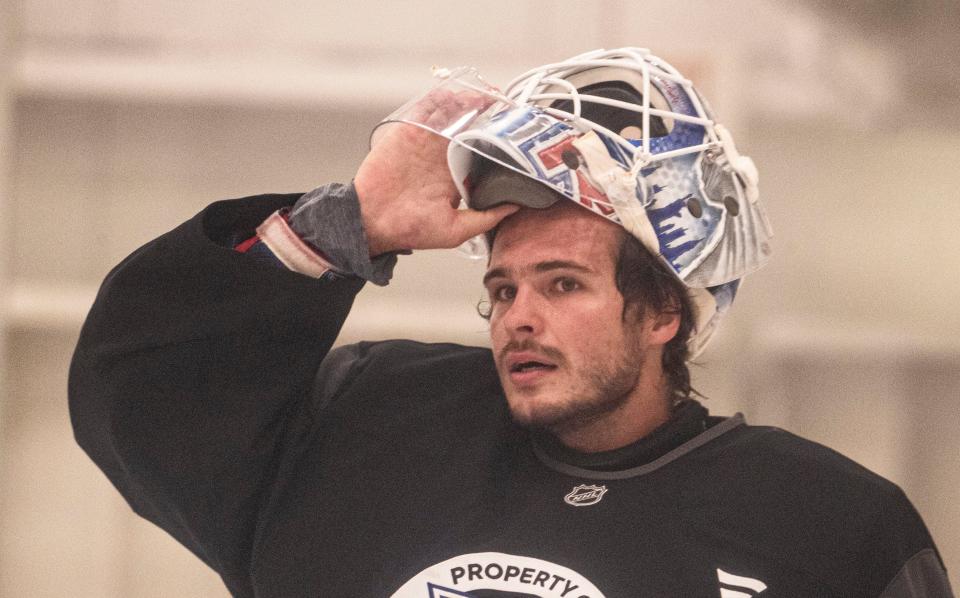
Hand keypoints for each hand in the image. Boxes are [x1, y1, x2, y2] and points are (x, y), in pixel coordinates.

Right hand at [354, 90, 517, 255]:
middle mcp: (442, 156)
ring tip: (487, 95)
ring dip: (468, 102)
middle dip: (487, 114)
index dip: (496, 139)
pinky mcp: (408, 133)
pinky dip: (440, 98)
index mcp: (455, 176)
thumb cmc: (410, 230)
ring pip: (452, 114)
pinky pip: (426, 110)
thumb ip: (485, 218)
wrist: (373, 222)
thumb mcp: (456, 230)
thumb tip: (515, 208)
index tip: (513, 131)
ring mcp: (426, 143)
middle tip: (505, 104)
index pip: (481, 151)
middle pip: (469, 127)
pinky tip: (455, 92)